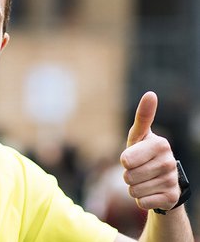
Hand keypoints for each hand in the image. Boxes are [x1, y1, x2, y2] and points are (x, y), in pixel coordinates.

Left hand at [120, 91, 179, 211]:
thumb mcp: (139, 136)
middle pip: (128, 176)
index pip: (126, 159)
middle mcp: (169, 161)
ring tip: (144, 180)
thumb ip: (143, 117)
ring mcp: (172, 180)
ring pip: (133, 190)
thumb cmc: (144, 154)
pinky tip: (151, 192)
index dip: (125, 160)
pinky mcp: (171, 197)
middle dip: (127, 175)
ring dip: (133, 187)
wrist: (161, 182)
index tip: (131, 158)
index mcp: (160, 144)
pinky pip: (142, 202)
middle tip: (138, 170)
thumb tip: (151, 93)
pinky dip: (141, 199)